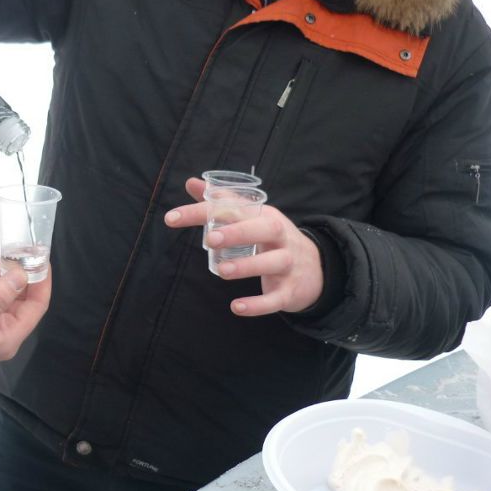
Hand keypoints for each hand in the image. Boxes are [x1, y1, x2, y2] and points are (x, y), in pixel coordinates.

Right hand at [0, 259, 49, 366]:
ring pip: (4, 290)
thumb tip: (23, 276)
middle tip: (1, 254)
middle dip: (13, 273)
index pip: (37, 306)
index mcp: (8, 338)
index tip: (38, 256)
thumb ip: (0, 297)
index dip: (41, 280)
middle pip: (22, 296)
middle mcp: (3, 332)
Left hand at [164, 178, 323, 316]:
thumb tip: (192, 183)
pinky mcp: (290, 291)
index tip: (172, 218)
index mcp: (265, 216)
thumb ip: (221, 201)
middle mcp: (280, 237)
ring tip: (222, 271)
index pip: (234, 208)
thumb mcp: (252, 216)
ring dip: (247, 266)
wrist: (318, 268)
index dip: (203, 211)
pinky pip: (276, 299)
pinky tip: (236, 307)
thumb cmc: (272, 238)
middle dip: (238, 233)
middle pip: (265, 229)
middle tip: (210, 240)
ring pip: (273, 262)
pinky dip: (258, 305)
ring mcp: (288, 264)